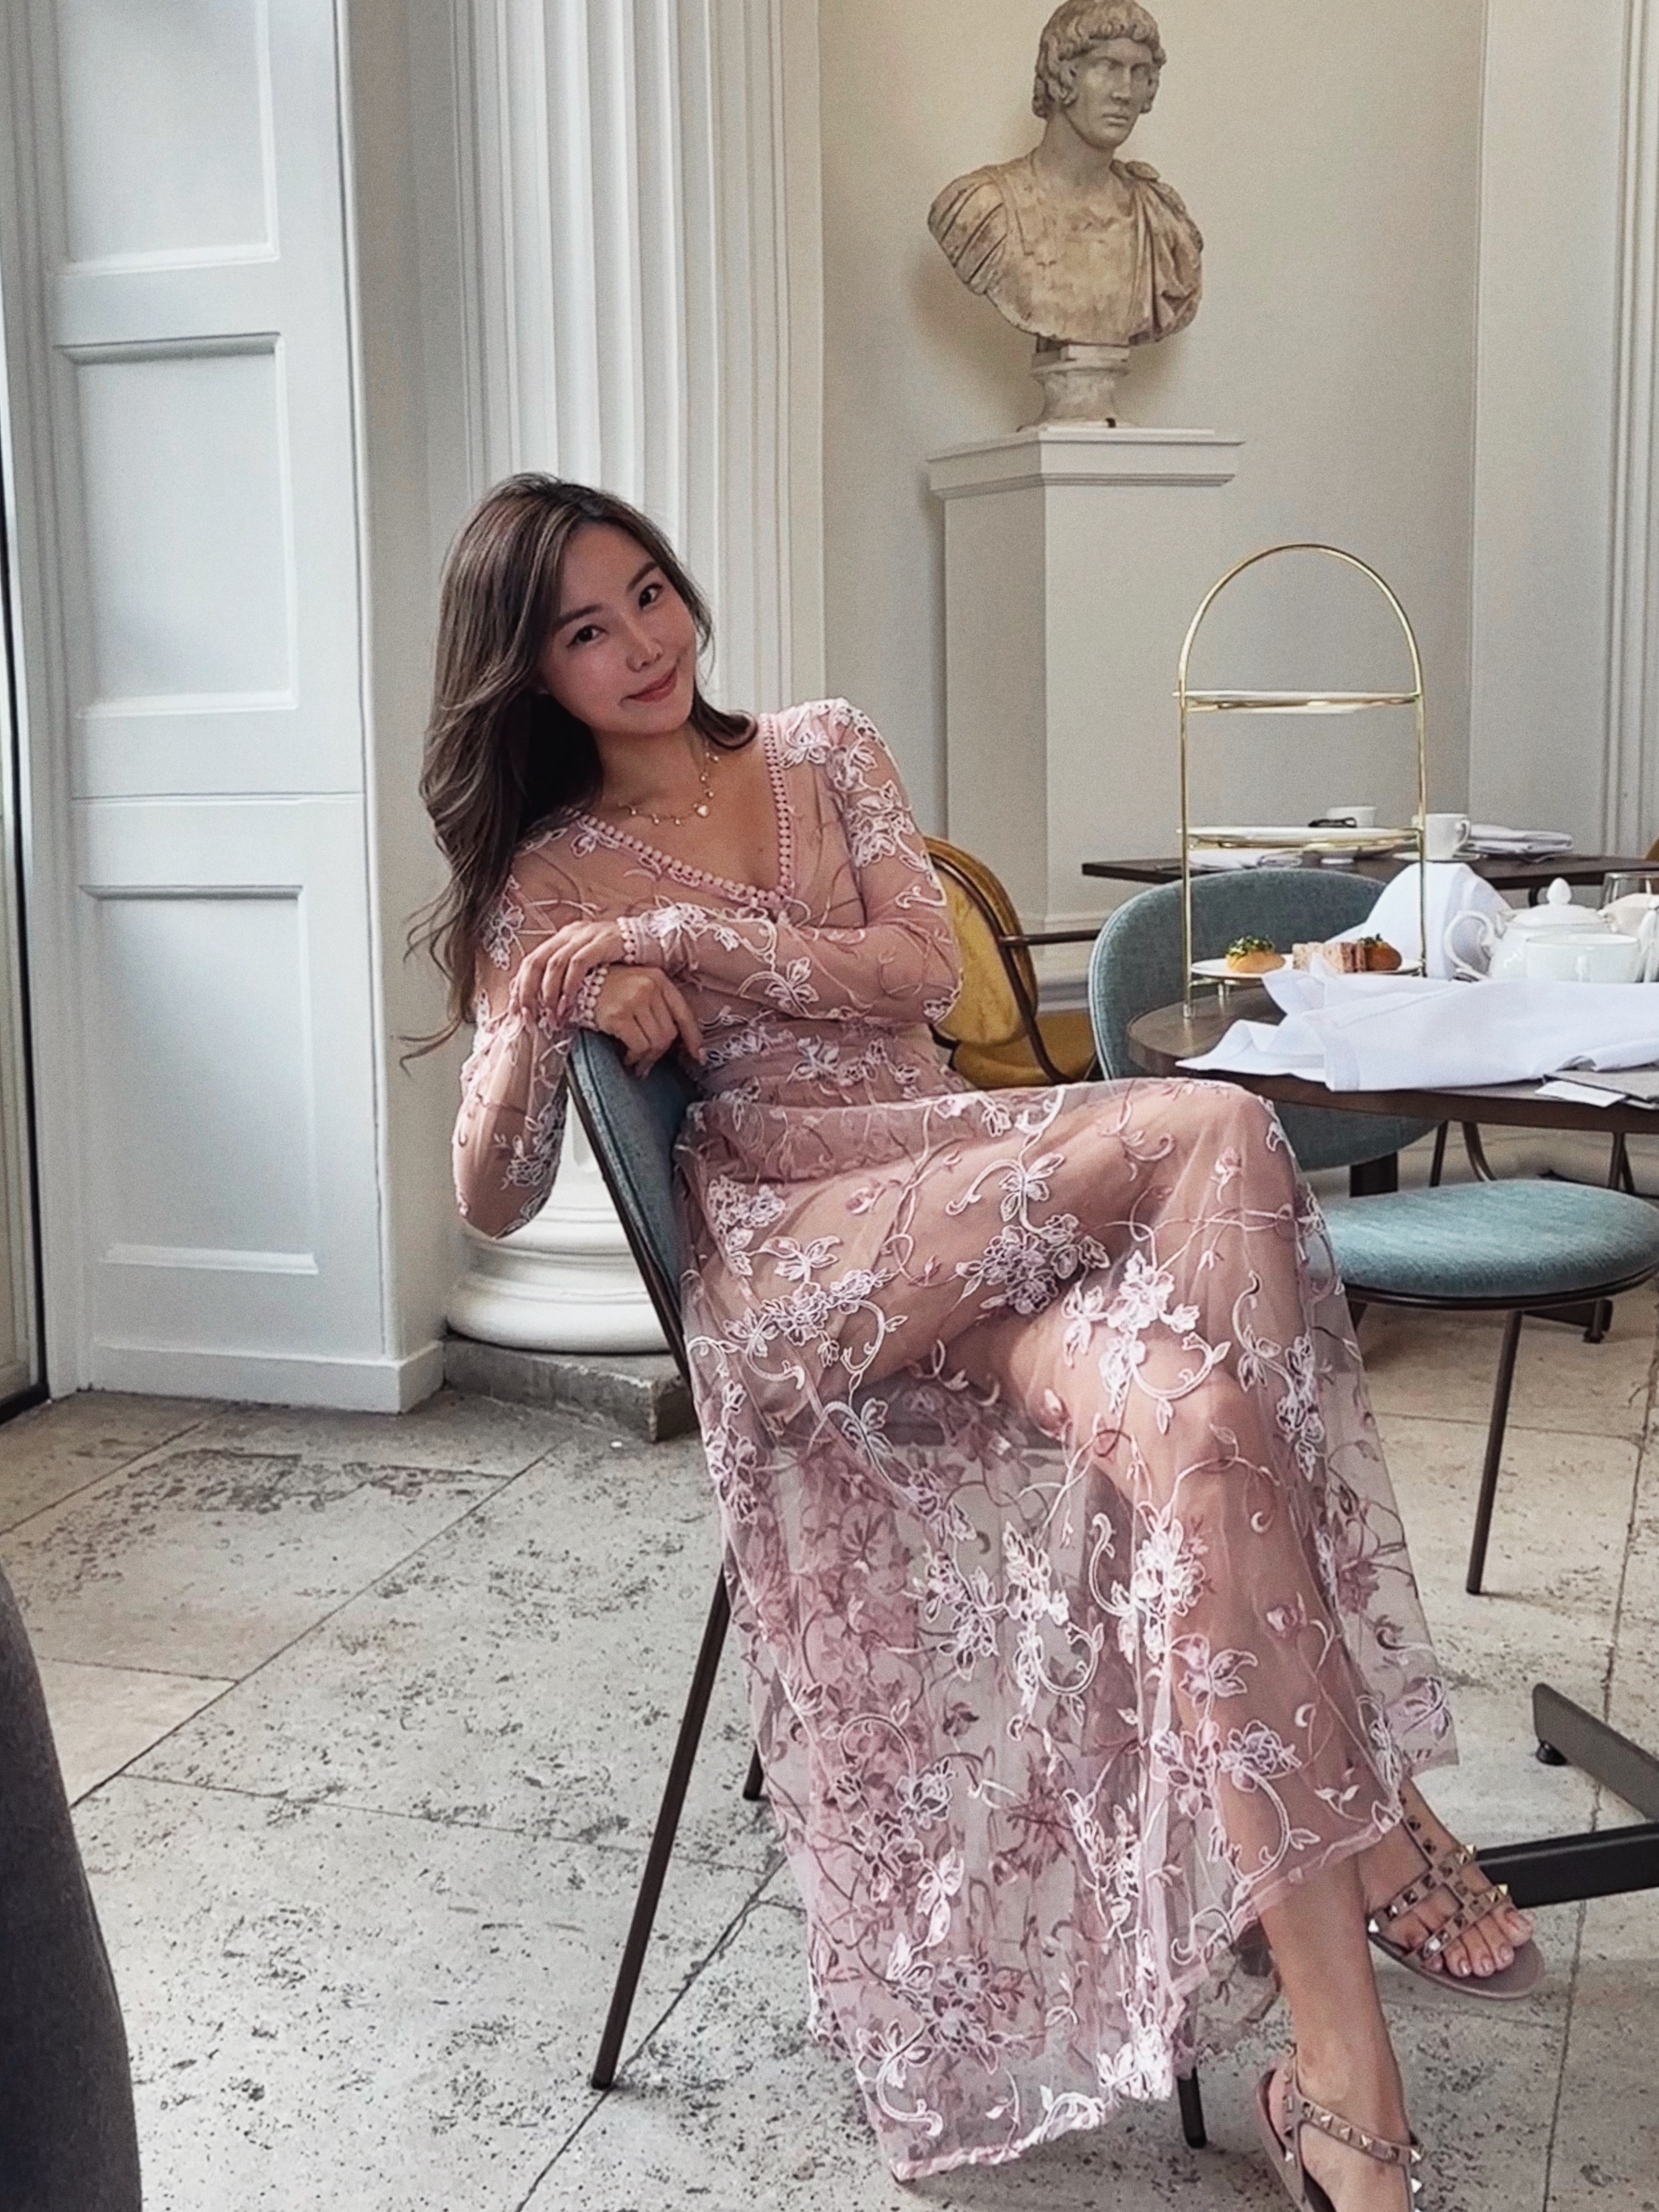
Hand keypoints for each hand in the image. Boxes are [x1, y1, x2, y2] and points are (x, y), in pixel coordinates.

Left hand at [509, 918, 628, 1023]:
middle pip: (535, 962)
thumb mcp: (589, 965)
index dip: (520, 988)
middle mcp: (569, 934)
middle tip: (529, 1018)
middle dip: (528, 992)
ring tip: (552, 1016)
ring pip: (554, 964)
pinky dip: (570, 986)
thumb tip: (546, 1003)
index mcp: (561, 939)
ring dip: (549, 993)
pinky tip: (569, 1004)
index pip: (530, 962)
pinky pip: (578, 964)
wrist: (651, 940)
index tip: (518, 1013)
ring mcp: (585, 936)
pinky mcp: (601, 942)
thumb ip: (568, 977)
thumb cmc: (618, 960)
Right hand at [588, 968, 703, 1074]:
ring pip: (656, 1042)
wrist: (572, 982)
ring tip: (635, 1061)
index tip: (697, 1055)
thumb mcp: (636, 987)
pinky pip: (639, 1046)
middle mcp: (650, 986)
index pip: (684, 1013)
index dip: (693, 1038)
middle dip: (660, 1053)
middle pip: (669, 1032)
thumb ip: (656, 1006)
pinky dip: (634, 1058)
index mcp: (659, 978)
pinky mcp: (619, 1014)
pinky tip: (626, 1057)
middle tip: (647, 1061)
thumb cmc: (604, 989)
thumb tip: (673, 1042)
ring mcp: (635, 999)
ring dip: (646, 1058)